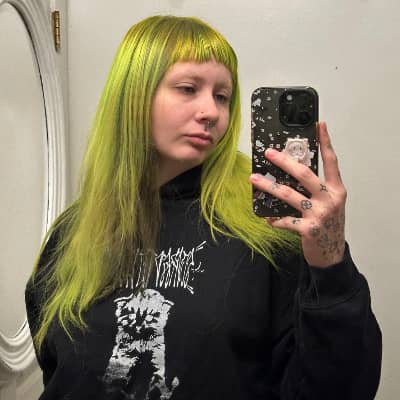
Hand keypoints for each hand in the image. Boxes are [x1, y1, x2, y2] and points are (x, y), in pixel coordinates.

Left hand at [250, 122, 345, 267]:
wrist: (331, 253)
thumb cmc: (327, 224)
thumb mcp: (328, 203)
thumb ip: (317, 188)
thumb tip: (292, 170)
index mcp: (337, 190)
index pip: (331, 162)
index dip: (326, 142)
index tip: (319, 125)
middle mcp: (330, 199)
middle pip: (304, 174)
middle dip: (284, 161)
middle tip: (269, 153)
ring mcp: (319, 214)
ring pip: (288, 195)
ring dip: (268, 186)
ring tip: (253, 179)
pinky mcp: (308, 229)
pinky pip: (284, 220)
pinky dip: (273, 218)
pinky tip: (266, 217)